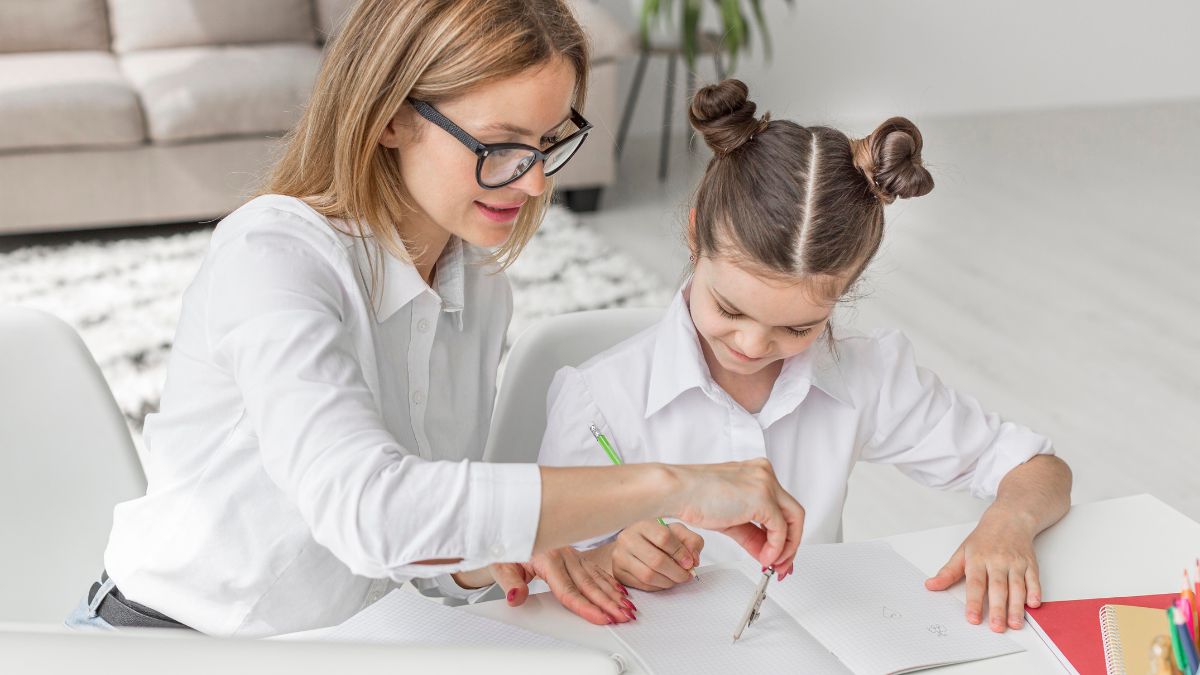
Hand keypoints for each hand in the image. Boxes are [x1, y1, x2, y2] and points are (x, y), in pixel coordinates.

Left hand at [490, 547, 634, 624]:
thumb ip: (509, 582)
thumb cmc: (505, 547)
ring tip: (627, 609)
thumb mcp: (501, 565)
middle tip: (622, 618)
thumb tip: (516, 596)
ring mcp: (571, 554)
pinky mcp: (575, 556)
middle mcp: (563, 555)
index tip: (601, 618)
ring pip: (596, 578)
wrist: (508, 526)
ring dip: (613, 595)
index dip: (585, 607)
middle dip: (608, 603)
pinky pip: (595, 571)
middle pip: (589, 584)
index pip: (568, 589)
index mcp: (547, 557)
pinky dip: (610, 583)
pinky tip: (621, 593)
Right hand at [611, 521, 703, 590]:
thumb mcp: (676, 533)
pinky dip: (658, 586)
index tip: (690, 562)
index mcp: (643, 526)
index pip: (664, 538)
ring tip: (676, 579)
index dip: (680, 553)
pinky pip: (642, 585)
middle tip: (687, 575)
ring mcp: (620, 557)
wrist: (632, 545)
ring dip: (668, 581)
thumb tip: (693, 560)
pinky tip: (664, 581)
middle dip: (677, 572)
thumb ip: (691, 541)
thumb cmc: (656, 539)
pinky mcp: (618, 573)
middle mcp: (628, 539)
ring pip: (648, 575)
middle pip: (656, 560)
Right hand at [665, 458, 804, 570]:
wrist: (676, 491)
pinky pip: (780, 529)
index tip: (778, 555)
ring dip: (787, 548)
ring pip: (794, 519)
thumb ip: (752, 533)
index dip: (782, 536)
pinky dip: (776, 547)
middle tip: (782, 565)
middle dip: (791, 544)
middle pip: (793, 513)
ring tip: (773, 564)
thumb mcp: (730, 518)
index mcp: (757, 472)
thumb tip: (766, 552)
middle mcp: (765, 474)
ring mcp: (766, 483)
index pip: (780, 508)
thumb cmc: (693, 497)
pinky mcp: (763, 497)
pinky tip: (765, 558)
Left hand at [924, 504, 1041, 631]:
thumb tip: (930, 586)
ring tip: (1014, 624)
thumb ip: (948, 572)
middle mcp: (997, 561)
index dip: (974, 602)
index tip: (973, 619)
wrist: (1009, 519)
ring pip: (1017, 586)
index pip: (975, 583)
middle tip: (997, 627)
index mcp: (978, 559)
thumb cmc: (984, 539)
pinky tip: (1033, 605)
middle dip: (998, 609)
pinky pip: (1034, 579)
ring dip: (1017, 607)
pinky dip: (1035, 592)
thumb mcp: (962, 552)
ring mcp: (1015, 562)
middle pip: (998, 587)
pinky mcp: (1030, 564)